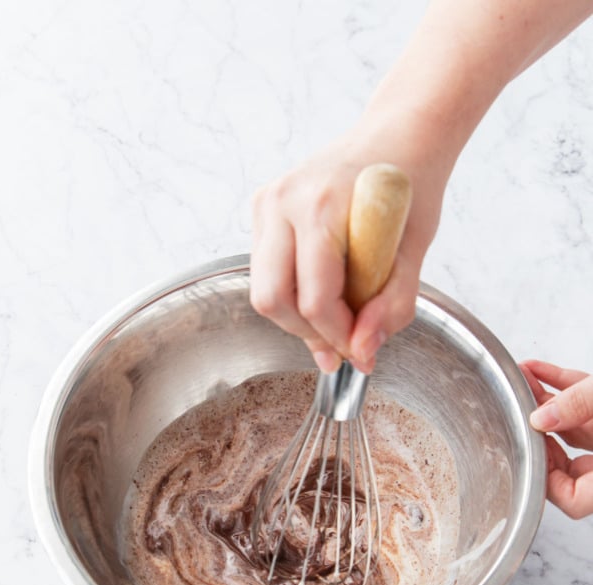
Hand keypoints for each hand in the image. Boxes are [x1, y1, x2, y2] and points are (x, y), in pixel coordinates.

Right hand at [250, 115, 451, 374]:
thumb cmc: (409, 187)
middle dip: (309, 333)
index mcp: (322, 206)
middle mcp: (283, 201)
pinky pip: (266, 272)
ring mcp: (267, 203)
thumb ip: (392, 305)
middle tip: (345, 340)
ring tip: (338, 314)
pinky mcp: (262, 209)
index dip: (338, 336)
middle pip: (273, 300)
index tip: (361, 349)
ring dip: (298, 317)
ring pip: (264, 291)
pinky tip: (324, 287)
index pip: (314, 299)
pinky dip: (292, 293)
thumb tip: (362, 353)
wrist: (398, 137)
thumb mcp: (415, 250)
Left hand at [520, 360, 592, 518]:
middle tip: (516, 409)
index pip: (574, 500)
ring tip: (521, 380)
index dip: (546, 482)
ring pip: (575, 427)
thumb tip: (541, 417)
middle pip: (567, 461)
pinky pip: (587, 405)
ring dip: (547, 404)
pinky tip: (537, 370)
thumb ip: (580, 406)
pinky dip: (564, 388)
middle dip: (538, 430)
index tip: (528, 454)